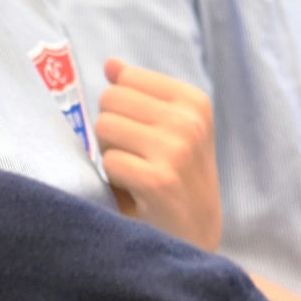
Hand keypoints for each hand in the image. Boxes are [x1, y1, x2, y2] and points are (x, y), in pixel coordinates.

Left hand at [98, 60, 220, 250]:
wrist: (196, 237)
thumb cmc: (176, 179)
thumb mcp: (169, 129)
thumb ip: (138, 94)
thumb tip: (111, 63)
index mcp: (193, 101)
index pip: (124, 79)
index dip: (122, 109)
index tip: (144, 135)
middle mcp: (189, 120)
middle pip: (110, 100)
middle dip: (112, 130)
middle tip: (137, 159)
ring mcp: (176, 149)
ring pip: (104, 127)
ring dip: (110, 154)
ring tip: (135, 174)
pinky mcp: (158, 180)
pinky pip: (108, 162)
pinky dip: (113, 180)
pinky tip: (135, 192)